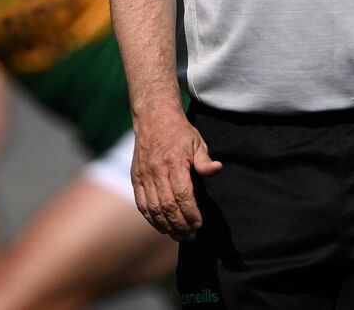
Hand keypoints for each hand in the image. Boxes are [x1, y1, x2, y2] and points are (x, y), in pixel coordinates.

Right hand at [131, 109, 221, 240]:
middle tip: (190, 236)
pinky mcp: (136, 177)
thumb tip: (218, 169)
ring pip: (153, 208)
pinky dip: (150, 218)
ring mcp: (144, 175)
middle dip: (180, 225)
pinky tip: (161, 226)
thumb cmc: (179, 132)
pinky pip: (141, 203)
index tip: (199, 224)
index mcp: (174, 162)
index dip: (191, 213)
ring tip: (178, 236)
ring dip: (166, 226)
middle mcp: (157, 170)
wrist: (153, 118)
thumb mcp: (197, 142)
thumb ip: (204, 160)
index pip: (183, 195)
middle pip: (168, 206)